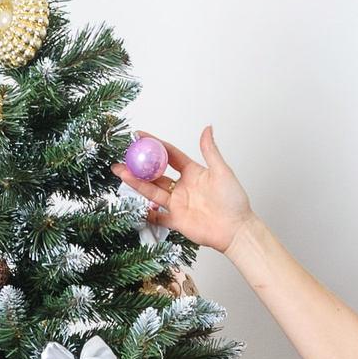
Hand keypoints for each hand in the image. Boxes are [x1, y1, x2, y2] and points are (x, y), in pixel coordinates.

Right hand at [115, 126, 251, 253]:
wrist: (236, 230)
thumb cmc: (234, 201)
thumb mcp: (222, 171)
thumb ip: (210, 151)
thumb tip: (207, 128)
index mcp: (193, 172)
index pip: (169, 155)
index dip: (155, 145)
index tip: (140, 136)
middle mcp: (182, 186)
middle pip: (156, 173)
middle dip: (139, 165)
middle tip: (123, 157)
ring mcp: (178, 203)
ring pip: (152, 191)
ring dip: (136, 182)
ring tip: (121, 172)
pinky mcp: (176, 220)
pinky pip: (157, 216)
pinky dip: (145, 213)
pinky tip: (133, 206)